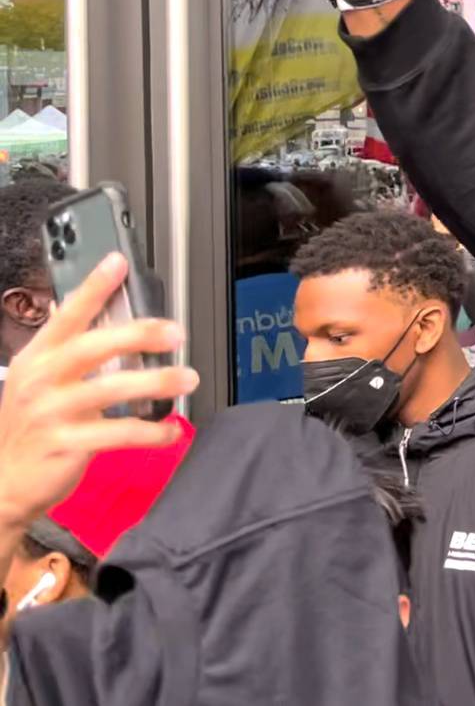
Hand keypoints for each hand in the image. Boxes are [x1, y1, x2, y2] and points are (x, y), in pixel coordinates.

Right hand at [0, 254, 196, 532]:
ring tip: (186, 379)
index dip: (93, 288)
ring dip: (156, 382)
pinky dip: (151, 432)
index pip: (67, 315)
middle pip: (93, 346)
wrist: (4, 480)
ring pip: (111, 389)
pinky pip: (119, 433)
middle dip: (138, 334)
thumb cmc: (31, 427)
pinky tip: (170, 430)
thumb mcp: (40, 383)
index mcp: (37, 358)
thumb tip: (118, 326)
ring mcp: (51, 412)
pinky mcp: (67, 444)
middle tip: (175, 332)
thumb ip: (72, 355)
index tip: (118, 263)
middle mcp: (41, 380)